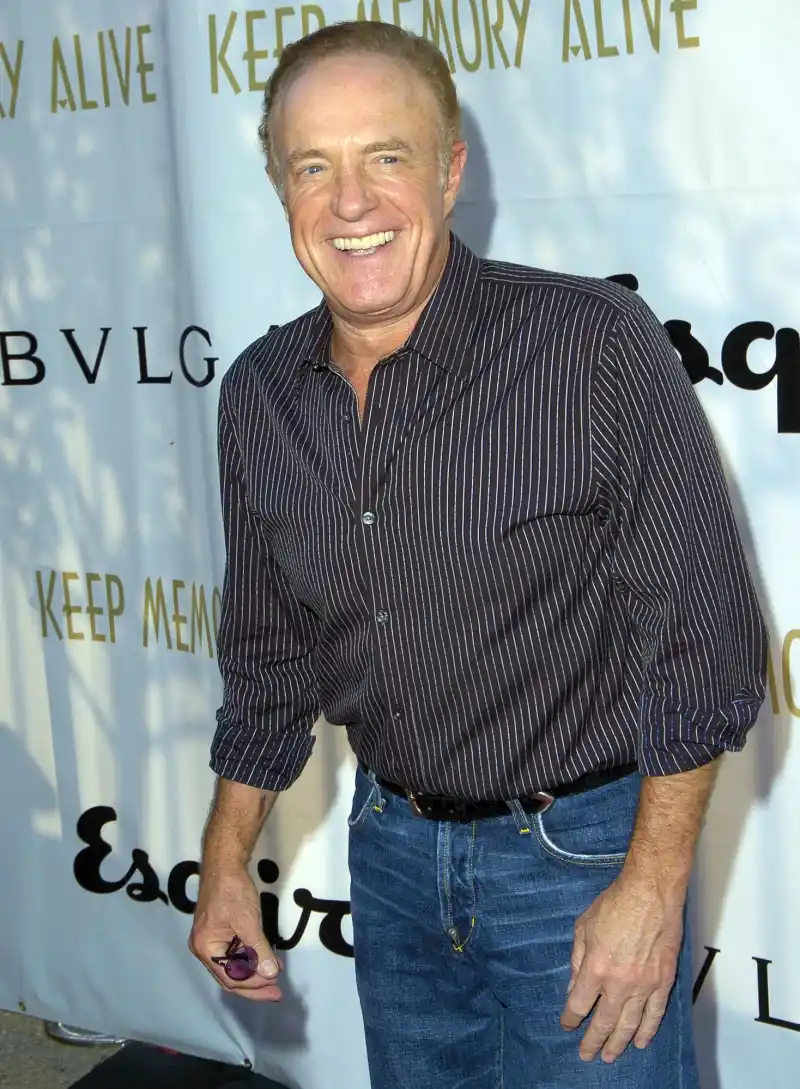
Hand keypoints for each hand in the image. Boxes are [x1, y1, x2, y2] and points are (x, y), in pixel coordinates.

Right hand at [189, 866, 281, 1001]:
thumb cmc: (232, 890)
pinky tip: (266, 959)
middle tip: (276, 992)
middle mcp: (205, 949)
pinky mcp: (220, 932)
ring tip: (275, 973)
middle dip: (254, 984)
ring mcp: (212, 940)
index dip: (253, 985)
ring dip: (254, 971)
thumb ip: (258, 949)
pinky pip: (235, 953)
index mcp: (205, 948)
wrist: (225, 863)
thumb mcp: (248, 921)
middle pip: (230, 976)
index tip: (274, 986)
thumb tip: (271, 973)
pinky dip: (251, 957)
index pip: (231, 978)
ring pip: (234, 966)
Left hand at [560, 873, 682, 1062]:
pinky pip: (655, 1014)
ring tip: (609, 1056)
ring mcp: (644, 985)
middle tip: (586, 1055)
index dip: (571, 1018)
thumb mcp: (583, 927)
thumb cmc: (614, 905)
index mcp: (595, 968)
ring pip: (629, 1024)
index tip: (567, 1026)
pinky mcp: (664, 981)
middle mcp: (619, 983)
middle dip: (592, 1041)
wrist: (650, 893)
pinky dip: (647, 1030)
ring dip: (618, 1043)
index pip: (578, 1003)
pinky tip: (640, 1042)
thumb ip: (577, 959)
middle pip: (603, 1022)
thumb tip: (574, 986)